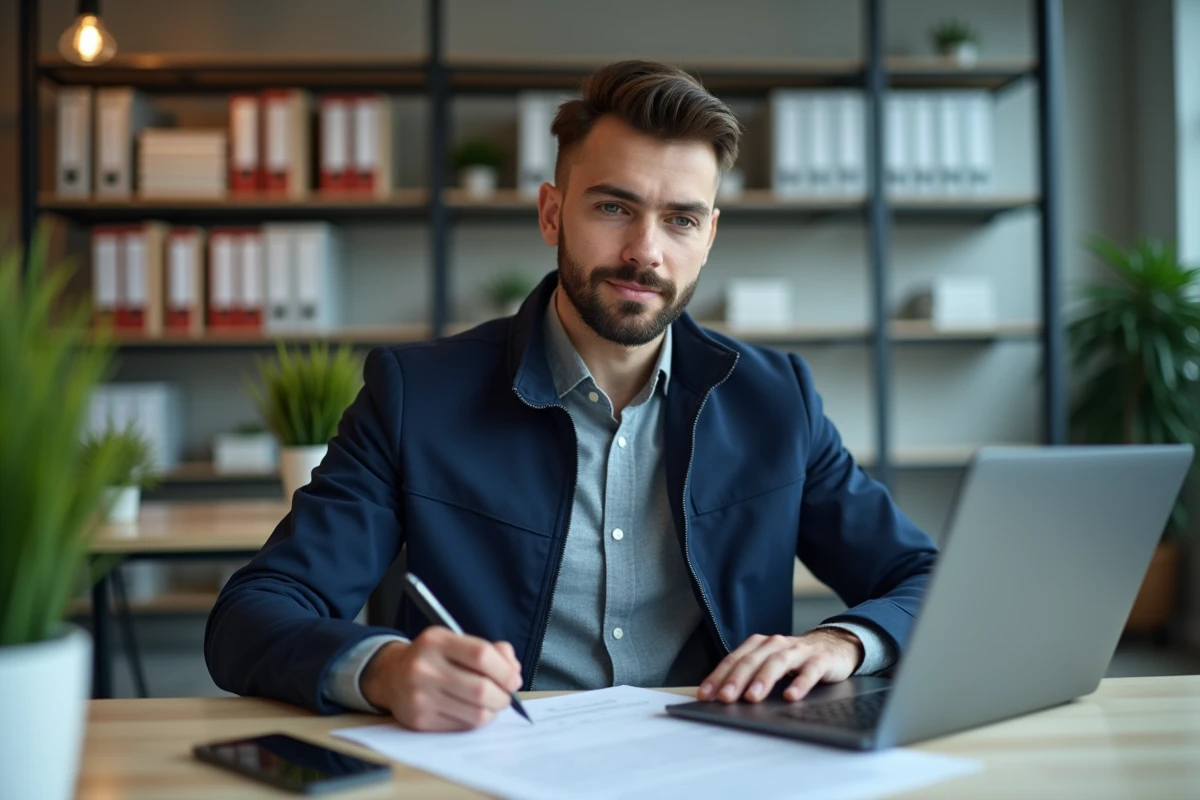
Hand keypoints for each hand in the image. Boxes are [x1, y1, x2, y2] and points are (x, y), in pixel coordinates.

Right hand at [360, 626, 522, 730]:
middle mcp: (424, 667)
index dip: (505, 670)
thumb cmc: (433, 658)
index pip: (481, 655)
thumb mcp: (456, 642)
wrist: (391, 676)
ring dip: (492, 711)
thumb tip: (513, 670)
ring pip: (475, 713)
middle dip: (503, 696)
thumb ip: (490, 650)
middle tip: (506, 696)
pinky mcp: (419, 720)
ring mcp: (419, 696)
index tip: (514, 679)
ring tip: (491, 704)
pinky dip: (475, 721)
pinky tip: (472, 711)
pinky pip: (462, 726)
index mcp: (436, 641)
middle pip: (480, 689)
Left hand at [696, 629, 863, 703]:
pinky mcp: (821, 660)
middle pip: (753, 660)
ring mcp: (799, 651)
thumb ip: (749, 677)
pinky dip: (799, 683)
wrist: (834, 646)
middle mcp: (776, 644)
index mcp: (760, 645)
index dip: (718, 676)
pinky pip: (809, 671)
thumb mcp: (770, 665)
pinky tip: (791, 696)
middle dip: (736, 679)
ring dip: (763, 679)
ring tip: (752, 697)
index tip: (705, 695)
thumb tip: (721, 699)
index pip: (734, 660)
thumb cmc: (795, 661)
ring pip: (778, 662)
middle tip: (724, 698)